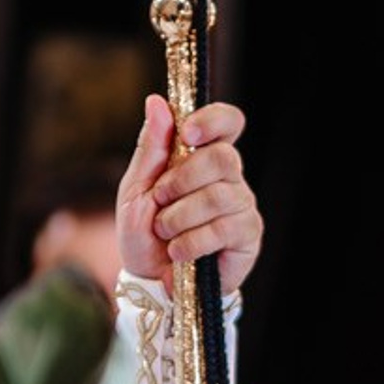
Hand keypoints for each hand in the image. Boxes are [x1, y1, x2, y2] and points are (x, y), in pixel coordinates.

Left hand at [114, 94, 261, 294]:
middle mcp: (229, 178)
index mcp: (203, 158)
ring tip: (166, 233)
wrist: (150, 282)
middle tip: (161, 200)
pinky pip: (223, 228)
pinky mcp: (248, 236)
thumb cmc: (144, 234)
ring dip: (179, 217)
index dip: (212, 121)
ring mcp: (242, 206)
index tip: (187, 134)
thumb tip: (157, 102)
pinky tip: (179, 253)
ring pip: (218, 196)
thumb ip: (150, 148)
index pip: (228, 122)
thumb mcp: (136, 189)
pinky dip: (191, 242)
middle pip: (222, 157)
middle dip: (182, 180)